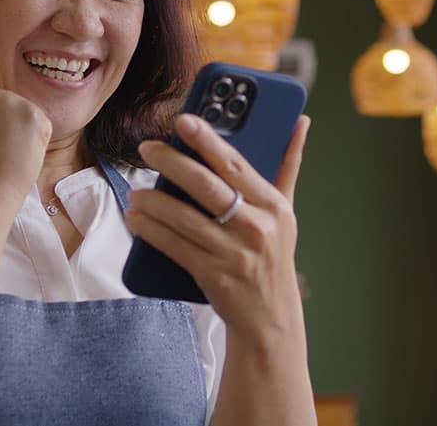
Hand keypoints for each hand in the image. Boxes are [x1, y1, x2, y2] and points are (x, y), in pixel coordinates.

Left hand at [127, 113, 311, 343]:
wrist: (270, 316)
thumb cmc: (273, 254)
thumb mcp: (286, 211)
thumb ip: (288, 164)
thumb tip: (300, 121)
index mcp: (274, 205)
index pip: (236, 165)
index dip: (209, 141)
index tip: (184, 120)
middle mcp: (257, 227)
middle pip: (208, 187)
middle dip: (173, 163)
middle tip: (147, 148)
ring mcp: (235, 253)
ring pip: (186, 219)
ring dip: (155, 202)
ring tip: (136, 191)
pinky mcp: (214, 275)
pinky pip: (176, 247)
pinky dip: (152, 231)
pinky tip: (136, 219)